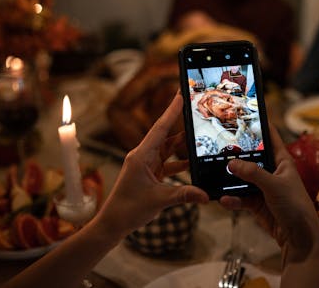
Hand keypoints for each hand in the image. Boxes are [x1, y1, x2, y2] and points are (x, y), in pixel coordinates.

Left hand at [95, 93, 208, 236]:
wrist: (112, 224)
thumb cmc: (128, 210)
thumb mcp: (159, 200)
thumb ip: (184, 195)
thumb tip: (206, 194)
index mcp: (141, 156)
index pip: (160, 128)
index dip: (171, 111)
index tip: (180, 94)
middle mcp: (143, 156)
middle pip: (165, 135)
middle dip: (180, 123)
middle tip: (194, 109)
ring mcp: (146, 165)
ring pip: (168, 149)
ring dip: (182, 145)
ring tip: (200, 134)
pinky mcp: (149, 174)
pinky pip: (168, 163)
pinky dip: (180, 163)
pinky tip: (193, 163)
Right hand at [219, 125, 318, 262]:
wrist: (298, 236)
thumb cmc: (295, 205)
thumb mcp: (274, 185)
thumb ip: (253, 173)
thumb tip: (231, 163)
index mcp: (282, 161)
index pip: (270, 138)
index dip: (259, 126)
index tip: (244, 114)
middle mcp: (271, 172)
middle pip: (251, 158)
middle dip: (236, 155)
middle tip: (218, 148)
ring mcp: (263, 188)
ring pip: (242, 179)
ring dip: (231, 180)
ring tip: (216, 176)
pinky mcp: (256, 203)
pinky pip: (240, 197)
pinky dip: (232, 199)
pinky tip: (224, 200)